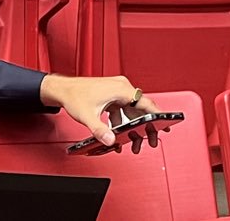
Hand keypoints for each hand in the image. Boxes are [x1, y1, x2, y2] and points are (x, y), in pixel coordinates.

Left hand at [39, 75, 166, 152]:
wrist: (62, 89)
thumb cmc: (74, 96)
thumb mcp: (88, 116)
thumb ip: (101, 130)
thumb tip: (111, 141)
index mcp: (120, 89)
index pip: (146, 103)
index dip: (158, 115)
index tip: (166, 123)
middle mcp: (121, 87)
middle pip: (141, 108)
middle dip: (146, 127)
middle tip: (152, 140)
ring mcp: (117, 91)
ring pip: (132, 111)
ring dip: (134, 126)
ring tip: (135, 142)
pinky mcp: (112, 96)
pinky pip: (123, 110)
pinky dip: (123, 122)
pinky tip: (118, 134)